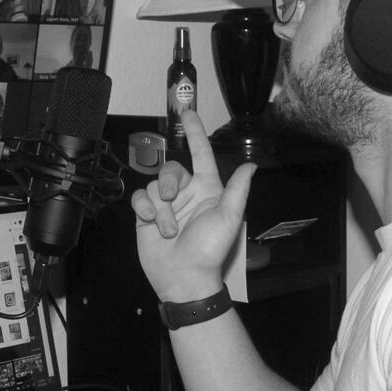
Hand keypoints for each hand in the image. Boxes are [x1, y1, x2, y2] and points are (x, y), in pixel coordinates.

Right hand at [130, 111, 254, 301]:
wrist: (183, 278)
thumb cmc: (209, 250)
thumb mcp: (228, 218)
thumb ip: (237, 190)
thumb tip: (251, 165)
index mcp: (207, 189)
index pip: (200, 154)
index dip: (194, 133)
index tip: (187, 112)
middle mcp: (186, 193)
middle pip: (171, 169)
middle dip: (168, 182)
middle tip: (171, 199)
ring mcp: (165, 205)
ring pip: (153, 186)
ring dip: (160, 208)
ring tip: (168, 230)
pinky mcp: (146, 215)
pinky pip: (139, 198)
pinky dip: (144, 209)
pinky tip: (150, 224)